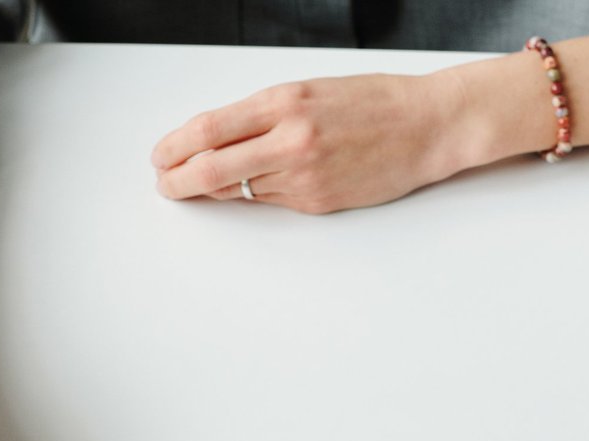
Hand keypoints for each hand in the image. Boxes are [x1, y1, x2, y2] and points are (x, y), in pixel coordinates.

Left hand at [150, 73, 472, 214]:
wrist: (427, 127)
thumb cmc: (373, 103)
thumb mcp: (310, 91)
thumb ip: (263, 114)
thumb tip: (218, 140)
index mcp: (284, 102)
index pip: (208, 129)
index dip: (174, 147)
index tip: (160, 156)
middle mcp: (290, 139)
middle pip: (211, 169)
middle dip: (178, 181)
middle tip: (165, 185)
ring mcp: (304, 175)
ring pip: (240, 189)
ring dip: (216, 189)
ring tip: (204, 183)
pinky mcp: (318, 201)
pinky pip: (271, 201)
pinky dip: (256, 193)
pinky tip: (256, 184)